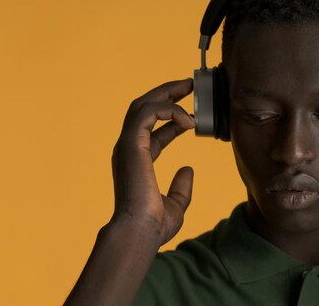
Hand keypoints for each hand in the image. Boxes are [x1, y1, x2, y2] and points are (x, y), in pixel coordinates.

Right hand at [111, 78, 195, 245]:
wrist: (139, 232)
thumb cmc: (152, 225)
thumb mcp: (175, 205)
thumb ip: (181, 188)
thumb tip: (188, 170)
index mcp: (136, 162)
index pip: (152, 131)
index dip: (172, 119)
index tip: (192, 114)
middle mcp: (128, 149)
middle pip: (144, 110)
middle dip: (166, 94)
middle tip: (190, 85)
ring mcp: (127, 145)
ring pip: (142, 105)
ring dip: (166, 93)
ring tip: (189, 87)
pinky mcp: (131, 144)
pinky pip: (148, 114)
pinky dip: (167, 110)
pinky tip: (188, 119)